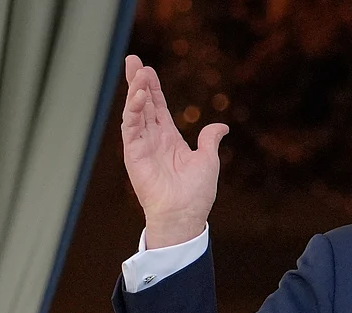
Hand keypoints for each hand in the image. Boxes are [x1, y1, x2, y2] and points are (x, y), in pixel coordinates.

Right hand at [121, 54, 227, 248]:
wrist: (185, 214)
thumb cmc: (196, 193)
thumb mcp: (208, 160)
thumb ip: (209, 140)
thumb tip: (221, 126)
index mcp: (169, 139)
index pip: (159, 108)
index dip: (153, 89)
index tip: (147, 70)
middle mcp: (153, 139)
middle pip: (143, 104)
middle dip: (137, 82)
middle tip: (132, 59)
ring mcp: (141, 145)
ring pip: (135, 112)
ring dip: (135, 91)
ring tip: (137, 72)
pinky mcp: (133, 153)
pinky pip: (130, 127)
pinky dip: (133, 111)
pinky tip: (138, 96)